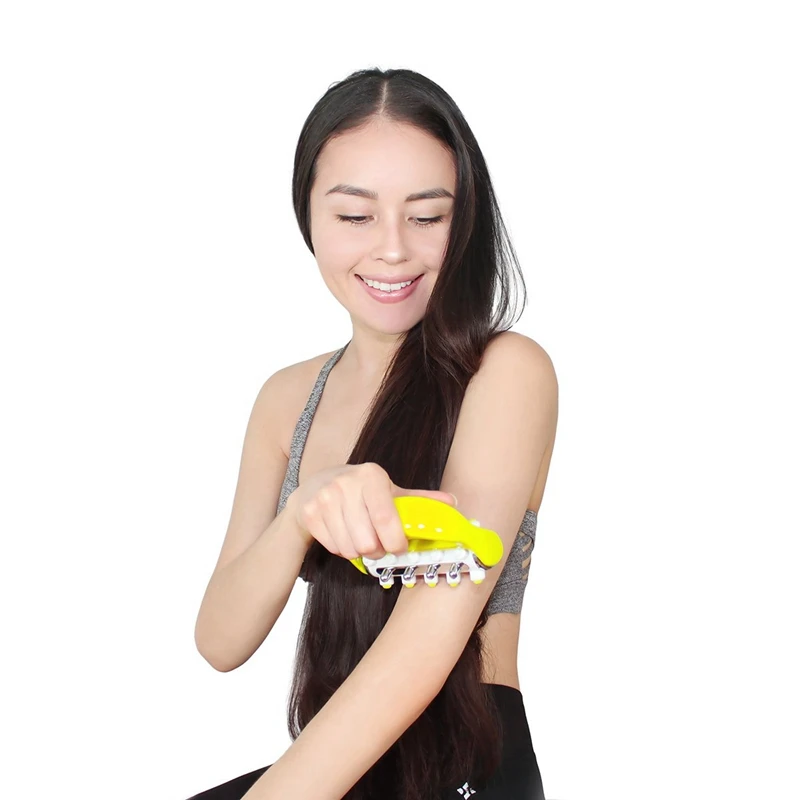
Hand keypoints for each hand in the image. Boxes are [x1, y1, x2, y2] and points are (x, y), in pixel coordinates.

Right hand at [286, 462, 457, 560]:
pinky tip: (343, 534)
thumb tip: (453, 503)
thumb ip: (419, 500)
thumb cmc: (360, 490)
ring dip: (360, 552)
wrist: (315, 487)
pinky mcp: (310, 513)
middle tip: (378, 544)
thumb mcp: (389, 490)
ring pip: (351, 548)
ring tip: (361, 538)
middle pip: (368, 542)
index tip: (399, 548)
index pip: (387, 518)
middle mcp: (346, 483)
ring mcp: (325, 498)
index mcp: (371, 475)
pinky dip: (342, 548)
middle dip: (377, 550)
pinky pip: (334, 548)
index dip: (396, 542)